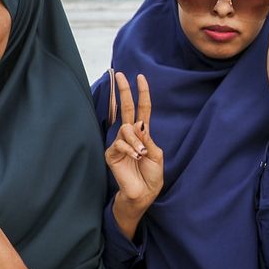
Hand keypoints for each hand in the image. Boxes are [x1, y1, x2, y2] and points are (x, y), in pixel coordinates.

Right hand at [104, 72, 164, 219]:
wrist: (143, 194)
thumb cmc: (151, 176)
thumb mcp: (156, 155)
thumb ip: (148, 139)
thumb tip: (137, 124)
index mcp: (143, 134)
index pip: (142, 109)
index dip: (142, 93)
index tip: (141, 77)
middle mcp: (130, 135)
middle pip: (127, 109)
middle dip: (124, 91)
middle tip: (120, 74)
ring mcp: (119, 143)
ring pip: (126, 129)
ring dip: (135, 140)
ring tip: (141, 154)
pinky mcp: (112, 153)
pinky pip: (120, 143)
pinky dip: (129, 149)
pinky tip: (135, 157)